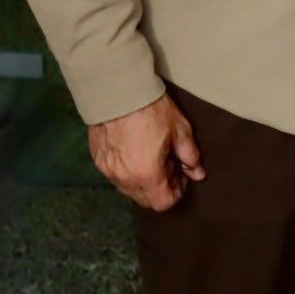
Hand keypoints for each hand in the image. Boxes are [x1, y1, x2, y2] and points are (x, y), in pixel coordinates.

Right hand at [88, 93, 205, 210]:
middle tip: (168, 164)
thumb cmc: (151, 109)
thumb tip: (197, 173)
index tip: (181, 175)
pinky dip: (128, 171)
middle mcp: (125, 179)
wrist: (117, 90)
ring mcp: (108, 171)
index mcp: (147, 174)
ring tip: (152, 157)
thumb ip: (190, 156)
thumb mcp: (180, 130)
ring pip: (129, 189)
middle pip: (145, 200)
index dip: (177, 192)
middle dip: (160, 188)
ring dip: (143, 182)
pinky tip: (135, 152)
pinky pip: (116, 176)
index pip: (163, 203)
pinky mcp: (97, 160)